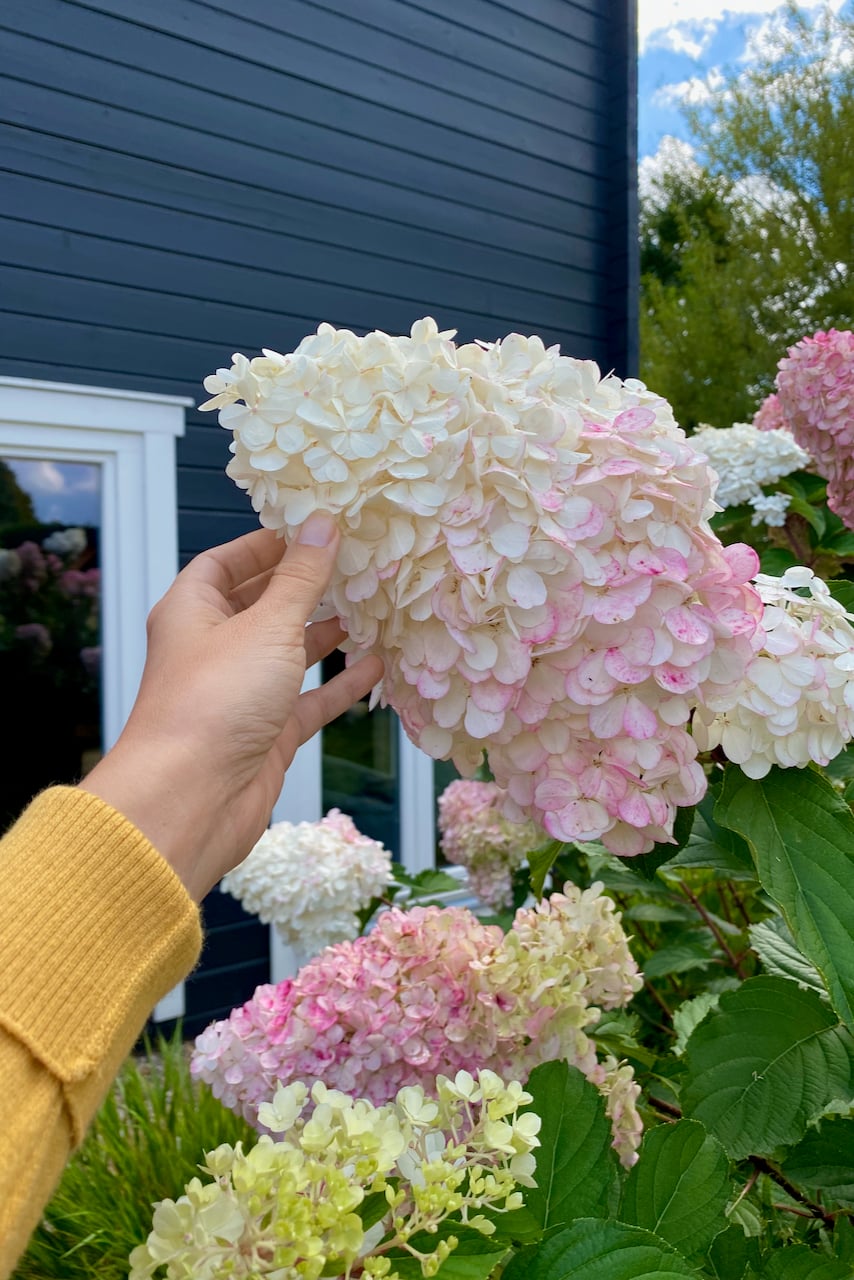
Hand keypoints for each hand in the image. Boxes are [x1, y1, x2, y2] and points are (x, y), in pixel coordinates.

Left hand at [82, 514, 382, 899]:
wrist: (191, 799)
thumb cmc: (214, 701)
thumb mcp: (267, 626)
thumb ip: (301, 577)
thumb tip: (322, 524)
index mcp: (192, 612)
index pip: (225, 563)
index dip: (265, 544)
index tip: (311, 527)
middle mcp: (213, 649)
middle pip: (260, 605)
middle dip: (302, 586)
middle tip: (352, 562)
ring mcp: (241, 693)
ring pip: (288, 653)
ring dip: (324, 632)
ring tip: (368, 606)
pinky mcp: (267, 732)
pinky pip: (308, 700)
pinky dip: (338, 684)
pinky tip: (374, 666)